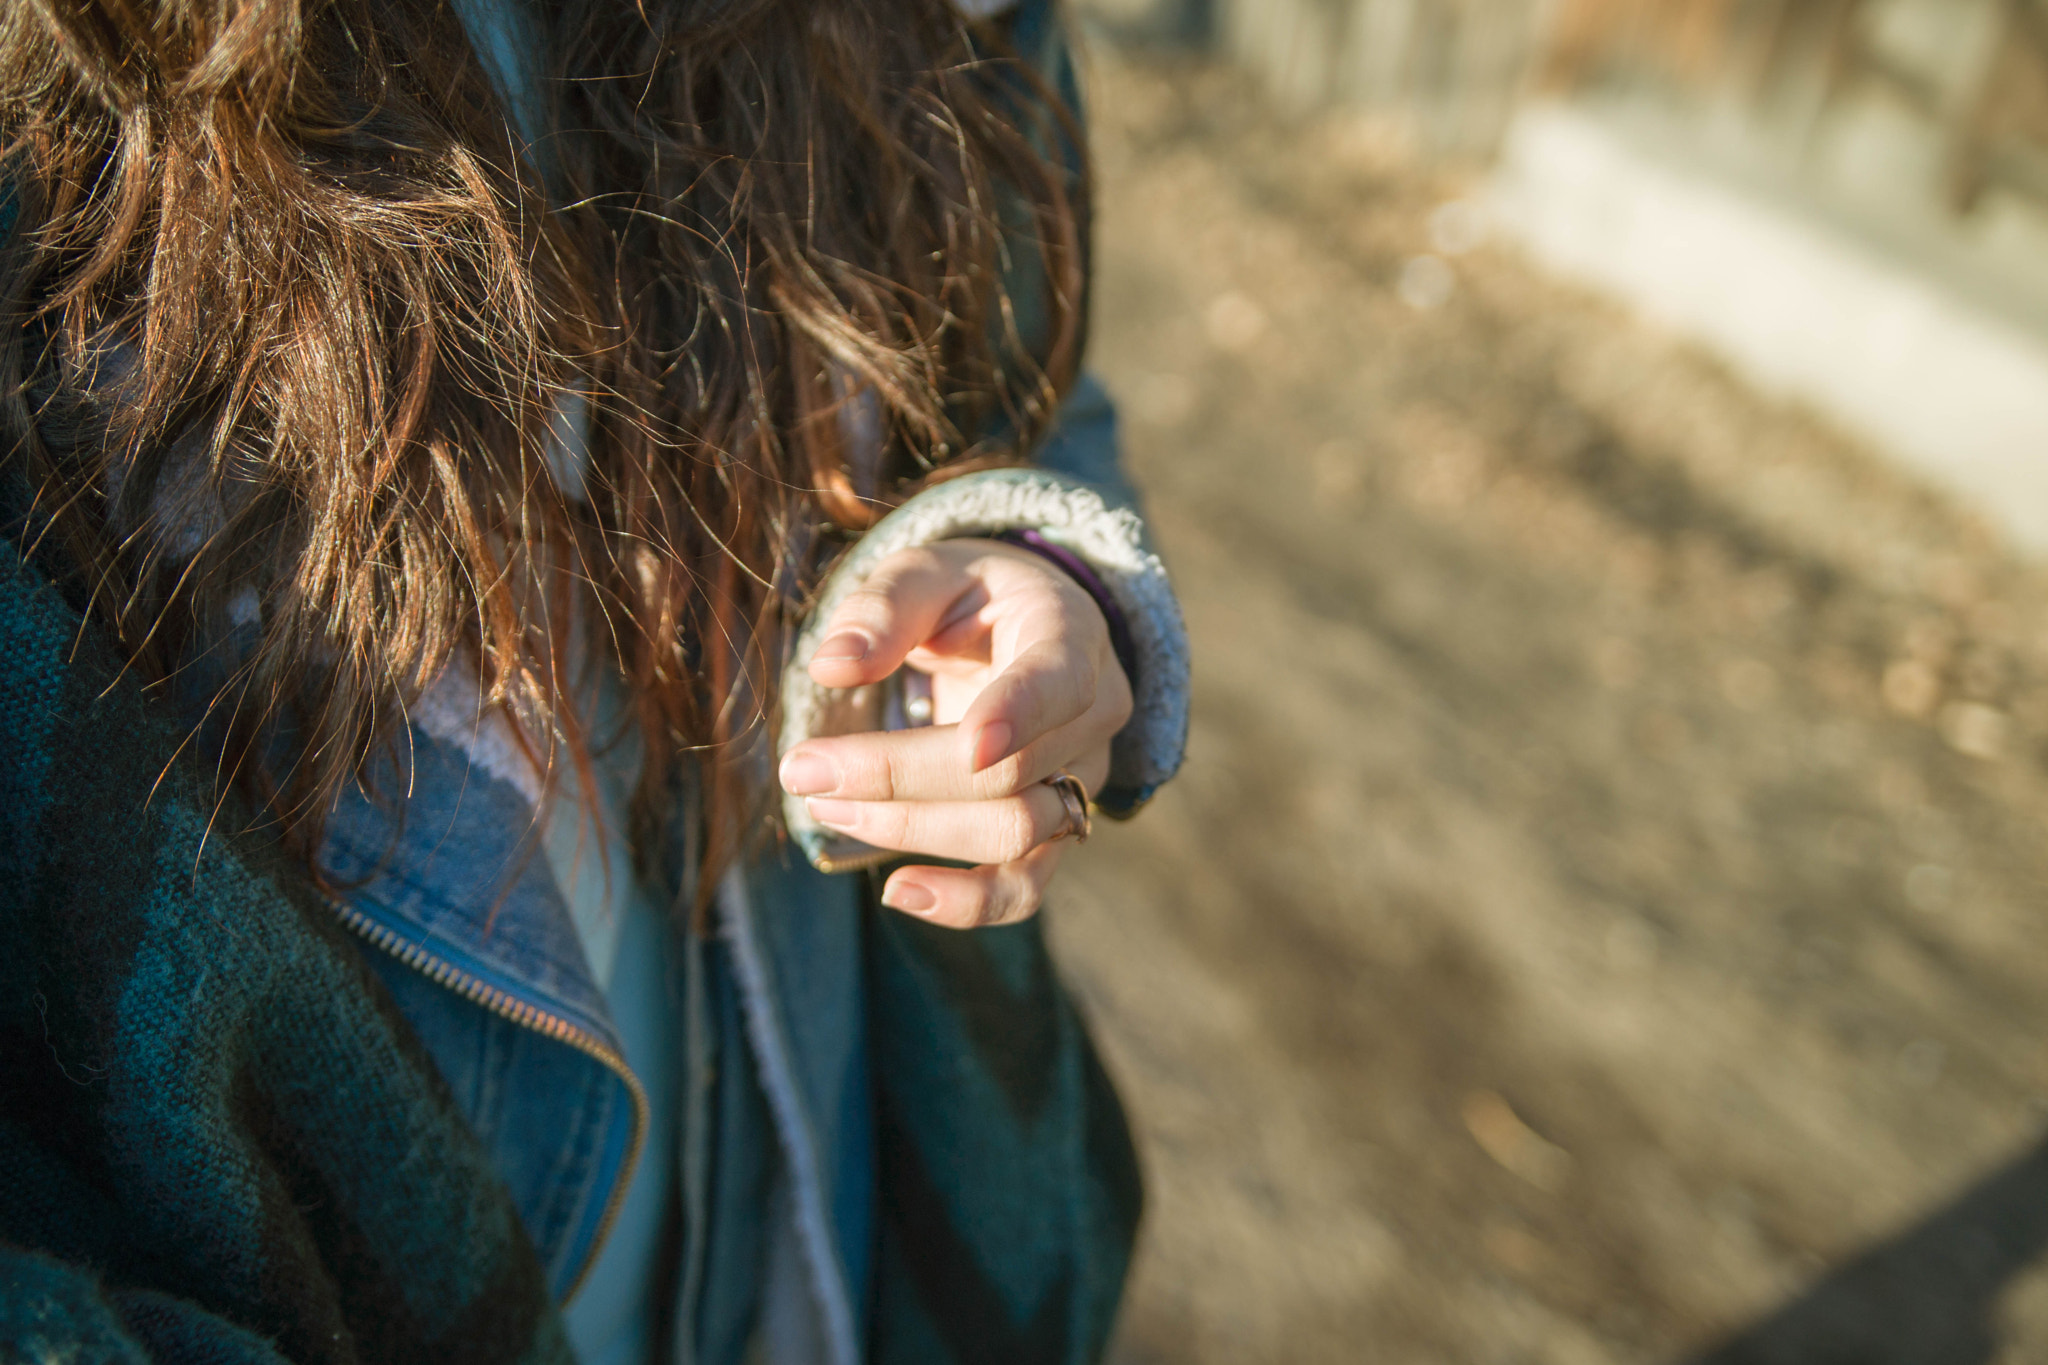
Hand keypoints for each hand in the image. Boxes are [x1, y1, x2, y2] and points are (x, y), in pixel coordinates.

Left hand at [777, 538, 1131, 928]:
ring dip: (913, 830)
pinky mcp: (1057, 828)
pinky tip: (897, 893)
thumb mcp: (928, 571)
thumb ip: (884, 607)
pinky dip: (965, 902)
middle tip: (804, 769)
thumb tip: (833, 665)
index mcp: (1070, 633)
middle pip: (1014, 771)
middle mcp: (1094, 713)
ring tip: (828, 807)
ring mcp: (1082, 778)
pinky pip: (1025, 886)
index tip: (968, 745)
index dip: (1019, 715)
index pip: (1059, 682)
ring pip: (1016, 833)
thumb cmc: (969, 595)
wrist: (1023, 631)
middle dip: (900, 777)